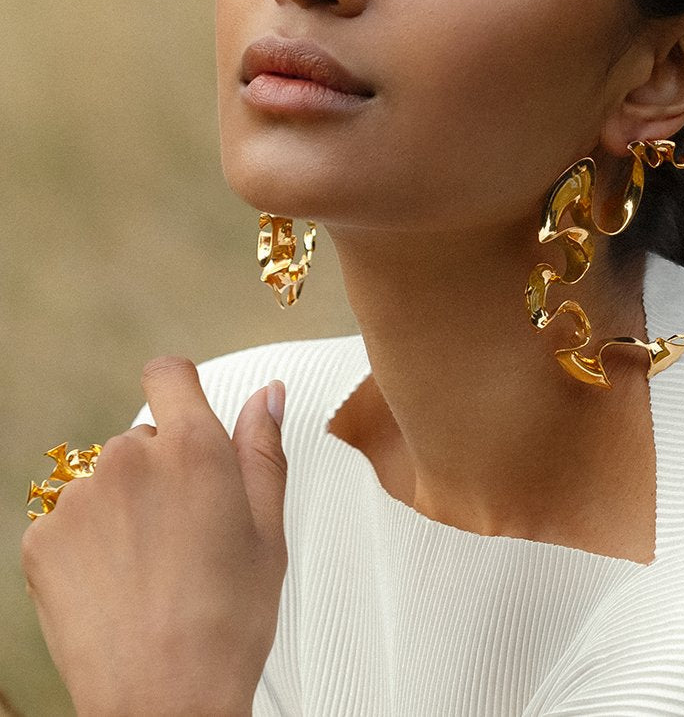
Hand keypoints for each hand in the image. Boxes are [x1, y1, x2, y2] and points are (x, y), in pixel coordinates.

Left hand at [21, 356, 287, 716]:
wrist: (164, 704)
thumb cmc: (225, 625)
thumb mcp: (268, 532)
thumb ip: (263, 450)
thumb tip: (267, 396)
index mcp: (193, 450)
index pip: (169, 373)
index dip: (181, 390)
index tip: (187, 417)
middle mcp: (130, 459)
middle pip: (142, 438)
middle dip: (161, 472)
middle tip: (185, 534)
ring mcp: (79, 499)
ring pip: (105, 481)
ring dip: (122, 509)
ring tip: (150, 570)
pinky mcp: (41, 538)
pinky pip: (68, 519)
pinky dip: (86, 544)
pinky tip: (116, 585)